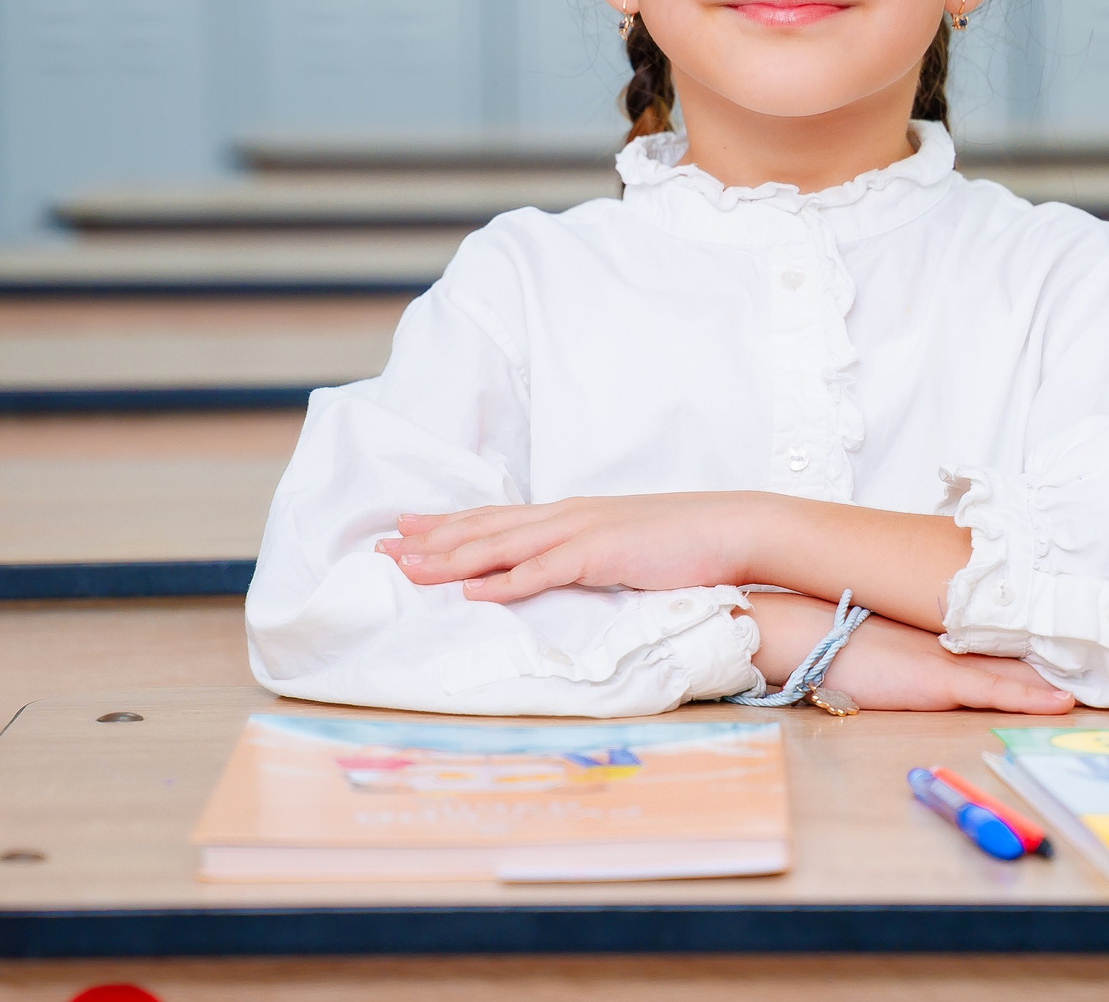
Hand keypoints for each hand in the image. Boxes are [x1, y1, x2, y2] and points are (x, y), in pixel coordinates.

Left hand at [375, 493, 774, 601]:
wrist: (731, 526)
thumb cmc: (681, 542)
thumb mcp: (621, 546)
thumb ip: (585, 554)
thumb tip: (556, 572)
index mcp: (569, 515)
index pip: (495, 517)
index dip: (445, 524)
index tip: (402, 528)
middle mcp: (565, 516)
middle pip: (483, 528)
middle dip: (428, 540)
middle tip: (377, 548)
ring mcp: (581, 531)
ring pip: (500, 546)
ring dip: (450, 560)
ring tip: (406, 570)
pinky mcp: (600, 553)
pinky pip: (543, 571)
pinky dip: (503, 582)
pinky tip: (473, 593)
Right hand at [749, 591, 1073, 714]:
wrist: (808, 633)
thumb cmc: (838, 636)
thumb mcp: (888, 632)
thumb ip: (917, 633)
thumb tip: (933, 638)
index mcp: (944, 629)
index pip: (1004, 630)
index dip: (1043, 632)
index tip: (1082, 630)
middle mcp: (955, 641)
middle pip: (1022, 646)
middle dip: (1064, 650)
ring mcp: (951, 660)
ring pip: (1019, 668)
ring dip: (1058, 674)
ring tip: (1107, 675)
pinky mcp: (942, 682)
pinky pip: (997, 692)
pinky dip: (1031, 696)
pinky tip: (1062, 700)